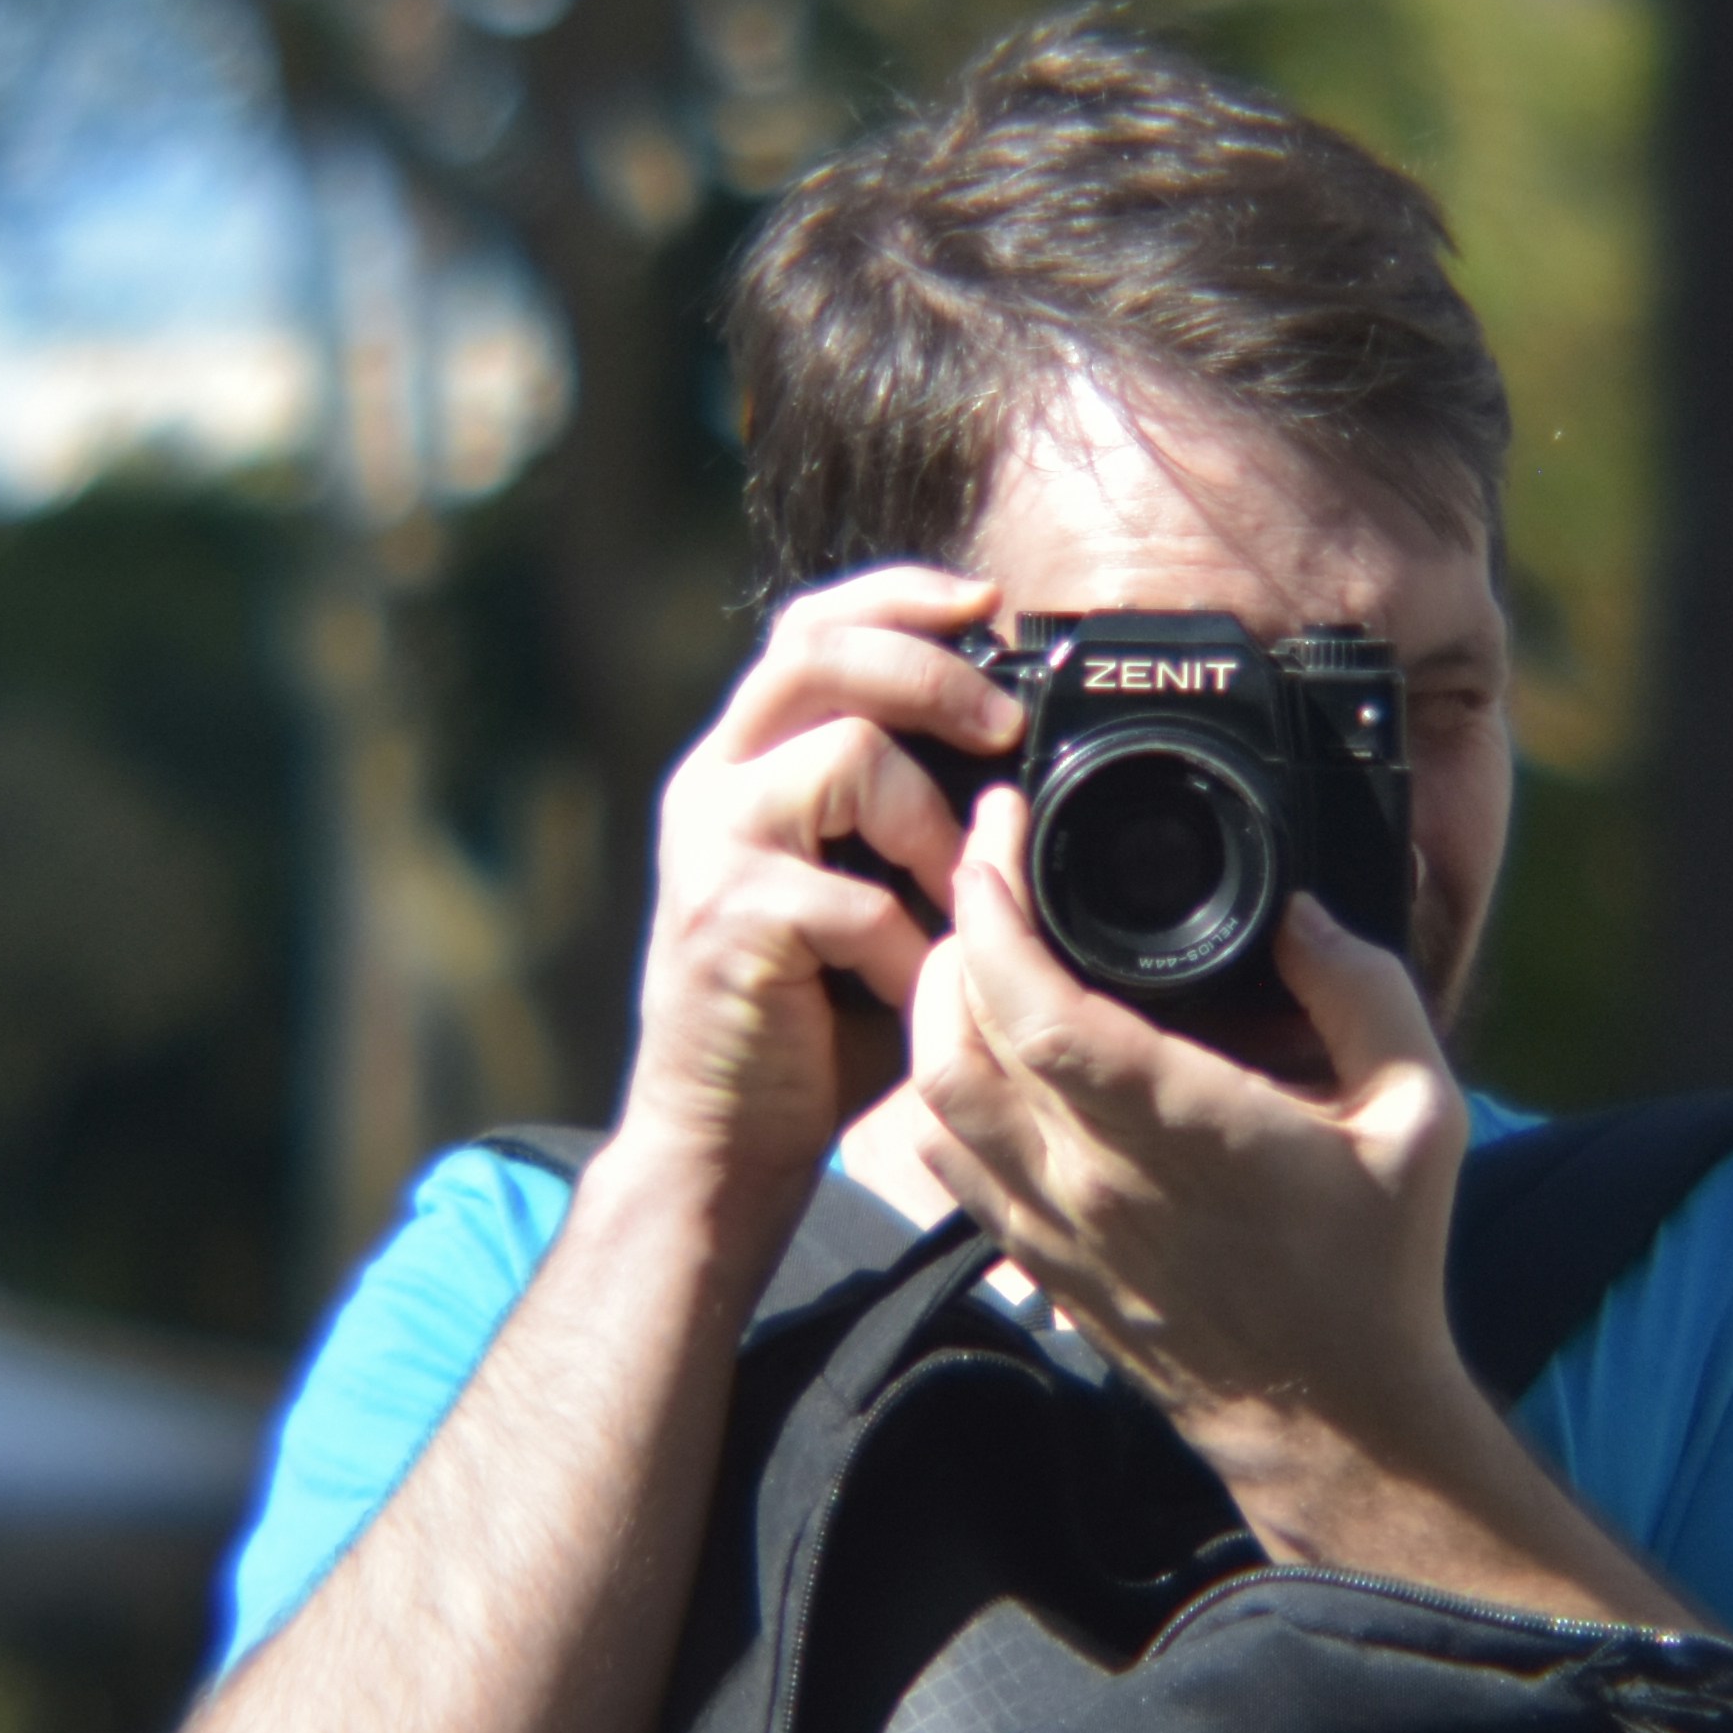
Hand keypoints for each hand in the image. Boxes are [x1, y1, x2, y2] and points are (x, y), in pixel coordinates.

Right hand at [611, 568, 1024, 1270]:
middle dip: (931, 672)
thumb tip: (1021, 761)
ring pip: (845, 755)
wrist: (725, 1137)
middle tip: (1005, 725)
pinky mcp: (726, 918)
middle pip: (820, 652)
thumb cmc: (814, 1020)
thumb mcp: (872, 890)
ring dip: (934, 825)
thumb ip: (912, 817)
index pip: (811, 625)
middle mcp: (714, 782)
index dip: (897, 594)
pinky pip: (852, 897)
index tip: (986, 601)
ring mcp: (711, 845)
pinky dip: (910, 946)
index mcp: (747, 760)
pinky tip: (918, 987)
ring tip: (960, 897)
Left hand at [900, 791, 1478, 1513]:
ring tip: (973, 937)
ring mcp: (1052, 1223)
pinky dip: (932, 1082)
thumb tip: (1300, 910)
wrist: (1330, 1420)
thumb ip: (1367, 994)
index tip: (1002, 831)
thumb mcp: (1422, 1116)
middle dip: (951, 929)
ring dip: (930, 1003)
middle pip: (956, 1038)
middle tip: (984, 860)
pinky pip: (939, 1157)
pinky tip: (970, 1038)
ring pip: (929, 1095)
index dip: (997, 909)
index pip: (1037, 1009)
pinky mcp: (1035, 1255)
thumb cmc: (1378, 1265)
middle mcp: (1092, 1178)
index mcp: (1180, 1131)